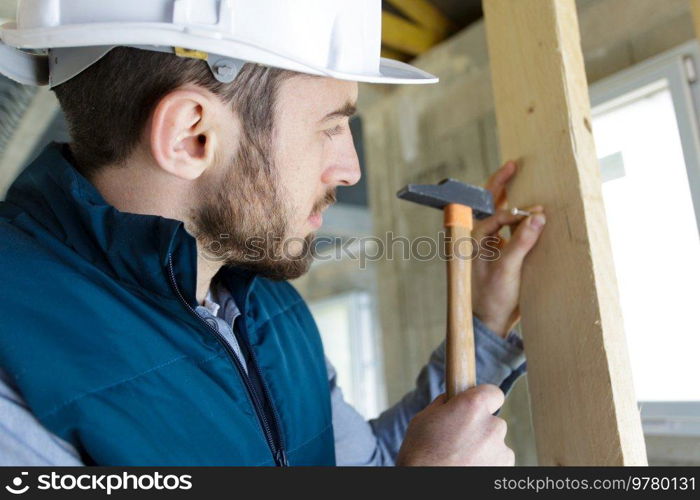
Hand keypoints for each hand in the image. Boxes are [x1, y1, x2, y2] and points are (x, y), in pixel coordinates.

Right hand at [396, 384, 513, 465]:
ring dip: (483, 447)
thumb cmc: (420, 454)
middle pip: (493, 420)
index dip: (484, 399)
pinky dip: (487, 463)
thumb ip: (445, 405)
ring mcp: (500, 450)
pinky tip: (468, 467)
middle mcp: (492, 425)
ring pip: (495, 442)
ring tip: (460, 458)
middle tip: (459, 439)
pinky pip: (499, 460)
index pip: (493, 392)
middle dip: (479, 427)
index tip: (476, 406)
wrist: (425, 487)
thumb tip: (452, 400)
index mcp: (473, 406)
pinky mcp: (504, 469)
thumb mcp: (425, 418)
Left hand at [471, 161, 545, 336]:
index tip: (538, 210)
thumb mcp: (507, 269)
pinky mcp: (503, 253)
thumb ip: (521, 242)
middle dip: (502, 184)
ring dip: (513, 201)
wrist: (491, 322)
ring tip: (524, 182)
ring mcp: (492, 245)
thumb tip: (537, 216)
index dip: (516, 208)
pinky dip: (522, 220)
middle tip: (514, 164)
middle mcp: (482, 238)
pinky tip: (534, 215)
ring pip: (502, 215)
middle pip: (491, 204)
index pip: (496, 212)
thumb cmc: (491, 297)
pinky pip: (512, 230)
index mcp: (475, 239)